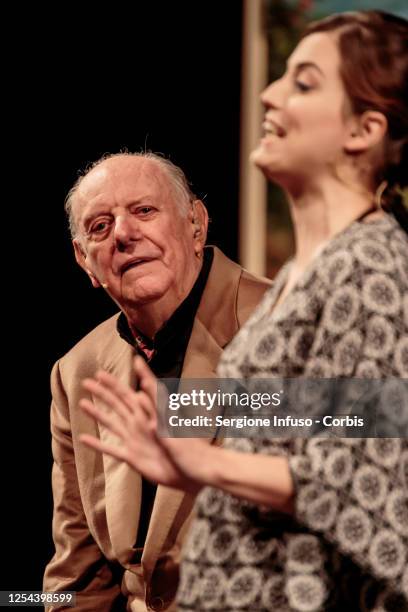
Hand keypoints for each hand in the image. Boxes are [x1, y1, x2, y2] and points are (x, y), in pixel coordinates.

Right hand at [79, 356, 212, 493]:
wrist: (196, 469)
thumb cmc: (188, 443)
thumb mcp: (169, 419)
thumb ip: (155, 399)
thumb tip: (143, 382)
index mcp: (147, 413)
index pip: (125, 393)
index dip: (112, 383)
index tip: (100, 372)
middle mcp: (138, 424)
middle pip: (115, 404)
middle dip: (101, 393)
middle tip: (85, 382)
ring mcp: (134, 441)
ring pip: (110, 424)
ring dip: (96, 413)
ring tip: (81, 403)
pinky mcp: (133, 458)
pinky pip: (111, 450)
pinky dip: (98, 445)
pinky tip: (84, 439)